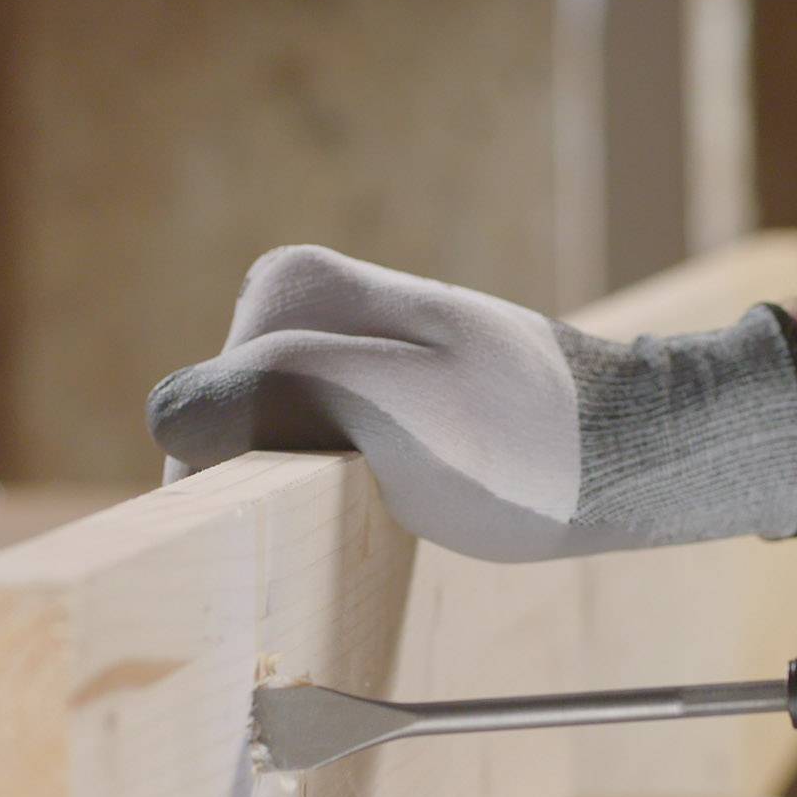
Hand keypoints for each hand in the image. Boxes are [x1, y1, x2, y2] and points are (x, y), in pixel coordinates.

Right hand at [145, 246, 796, 561]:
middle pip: (225, 430)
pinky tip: (400, 491)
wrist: (627, 452)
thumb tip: (169, 414)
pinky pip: (303, 451)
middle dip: (272, 479)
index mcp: (288, 288)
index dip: (232, 480)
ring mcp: (330, 343)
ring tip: (395, 489)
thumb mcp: (393, 410)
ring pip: (261, 448)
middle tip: (369, 496)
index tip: (306, 508)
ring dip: (307, 488)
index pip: (194, 412)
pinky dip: (333, 488)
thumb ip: (275, 392)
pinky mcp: (360, 388)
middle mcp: (297, 298)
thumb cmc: (521, 446)